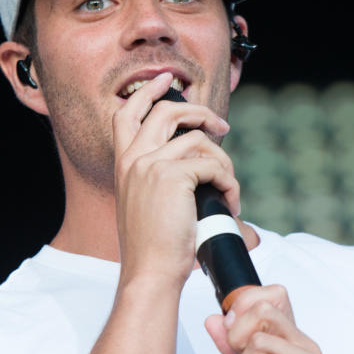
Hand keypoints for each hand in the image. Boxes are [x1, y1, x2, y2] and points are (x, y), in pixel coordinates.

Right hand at [111, 72, 237, 285]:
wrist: (150, 272)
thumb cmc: (154, 248)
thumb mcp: (149, 205)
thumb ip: (164, 179)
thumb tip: (202, 165)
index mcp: (123, 164)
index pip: (126, 114)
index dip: (147, 92)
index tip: (166, 81)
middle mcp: (133, 159)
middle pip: (167, 111)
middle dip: (200, 112)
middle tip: (222, 126)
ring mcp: (150, 165)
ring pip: (199, 139)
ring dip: (223, 162)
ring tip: (228, 186)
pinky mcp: (173, 176)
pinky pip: (213, 165)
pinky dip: (229, 183)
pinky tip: (230, 202)